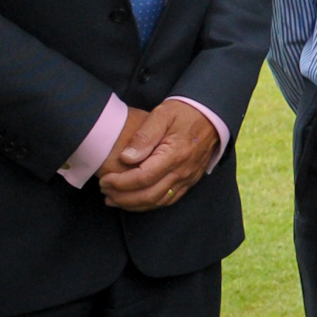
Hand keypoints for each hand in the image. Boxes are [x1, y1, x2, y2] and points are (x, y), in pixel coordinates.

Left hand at [98, 98, 218, 211]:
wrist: (211, 115)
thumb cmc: (184, 112)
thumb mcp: (162, 114)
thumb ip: (144, 135)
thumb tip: (126, 157)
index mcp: (175, 154)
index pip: (143, 177)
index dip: (120, 183)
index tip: (105, 180)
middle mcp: (183, 170)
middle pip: (149, 195)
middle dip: (122, 197)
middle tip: (104, 191)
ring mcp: (188, 178)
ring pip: (158, 201)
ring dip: (133, 204)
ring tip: (113, 199)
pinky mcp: (190, 181)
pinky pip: (168, 200)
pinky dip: (149, 204)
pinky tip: (134, 201)